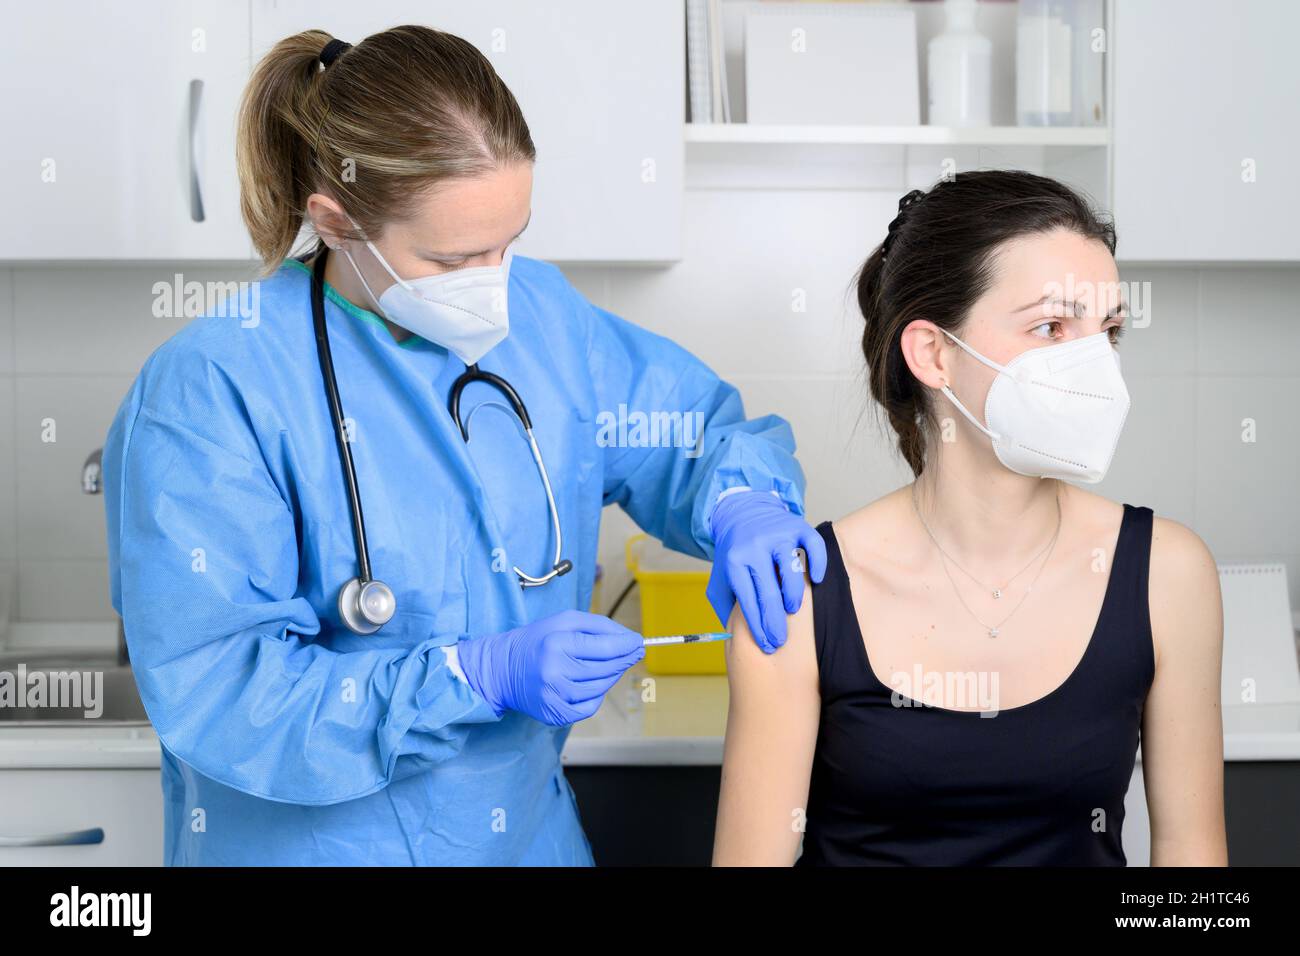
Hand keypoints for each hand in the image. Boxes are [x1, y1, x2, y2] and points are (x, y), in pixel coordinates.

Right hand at [456, 610, 643, 725]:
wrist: (501, 669)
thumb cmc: (538, 640)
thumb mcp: (564, 621)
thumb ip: (599, 626)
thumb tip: (630, 640)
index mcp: (556, 642)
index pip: (604, 647)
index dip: (627, 646)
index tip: (640, 643)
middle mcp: (554, 670)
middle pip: (605, 669)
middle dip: (624, 660)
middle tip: (635, 652)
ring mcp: (553, 695)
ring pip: (600, 688)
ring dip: (611, 677)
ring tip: (610, 666)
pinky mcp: (553, 713)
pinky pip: (589, 707)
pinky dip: (596, 696)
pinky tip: (591, 684)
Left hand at [705, 491, 826, 653]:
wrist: (742, 512)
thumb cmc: (734, 553)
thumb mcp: (720, 578)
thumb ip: (725, 605)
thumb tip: (733, 638)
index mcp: (734, 561)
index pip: (748, 601)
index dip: (758, 627)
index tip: (767, 646)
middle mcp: (755, 546)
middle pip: (769, 592)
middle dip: (775, 622)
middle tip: (781, 641)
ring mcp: (778, 535)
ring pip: (791, 571)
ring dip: (793, 596)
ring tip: (792, 609)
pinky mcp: (797, 526)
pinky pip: (813, 546)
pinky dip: (817, 564)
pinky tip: (815, 579)